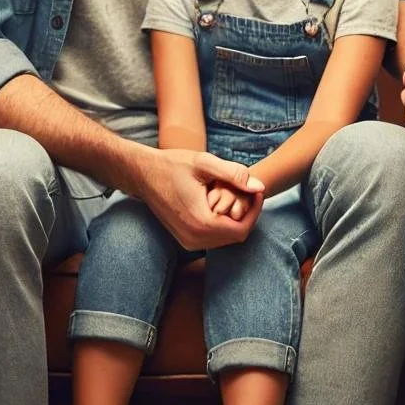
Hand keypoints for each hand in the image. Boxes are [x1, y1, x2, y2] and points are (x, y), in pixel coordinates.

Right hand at [137, 149, 264, 250]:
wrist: (143, 174)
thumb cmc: (173, 165)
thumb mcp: (205, 163)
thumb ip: (234, 175)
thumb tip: (260, 187)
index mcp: (201, 223)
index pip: (242, 229)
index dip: (255, 211)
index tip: (257, 191)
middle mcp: (194, 239)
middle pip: (235, 236)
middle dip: (247, 214)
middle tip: (250, 191)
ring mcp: (187, 241)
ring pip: (225, 238)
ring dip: (235, 219)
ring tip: (236, 194)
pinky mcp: (184, 238)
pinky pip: (213, 237)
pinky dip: (223, 222)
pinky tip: (223, 201)